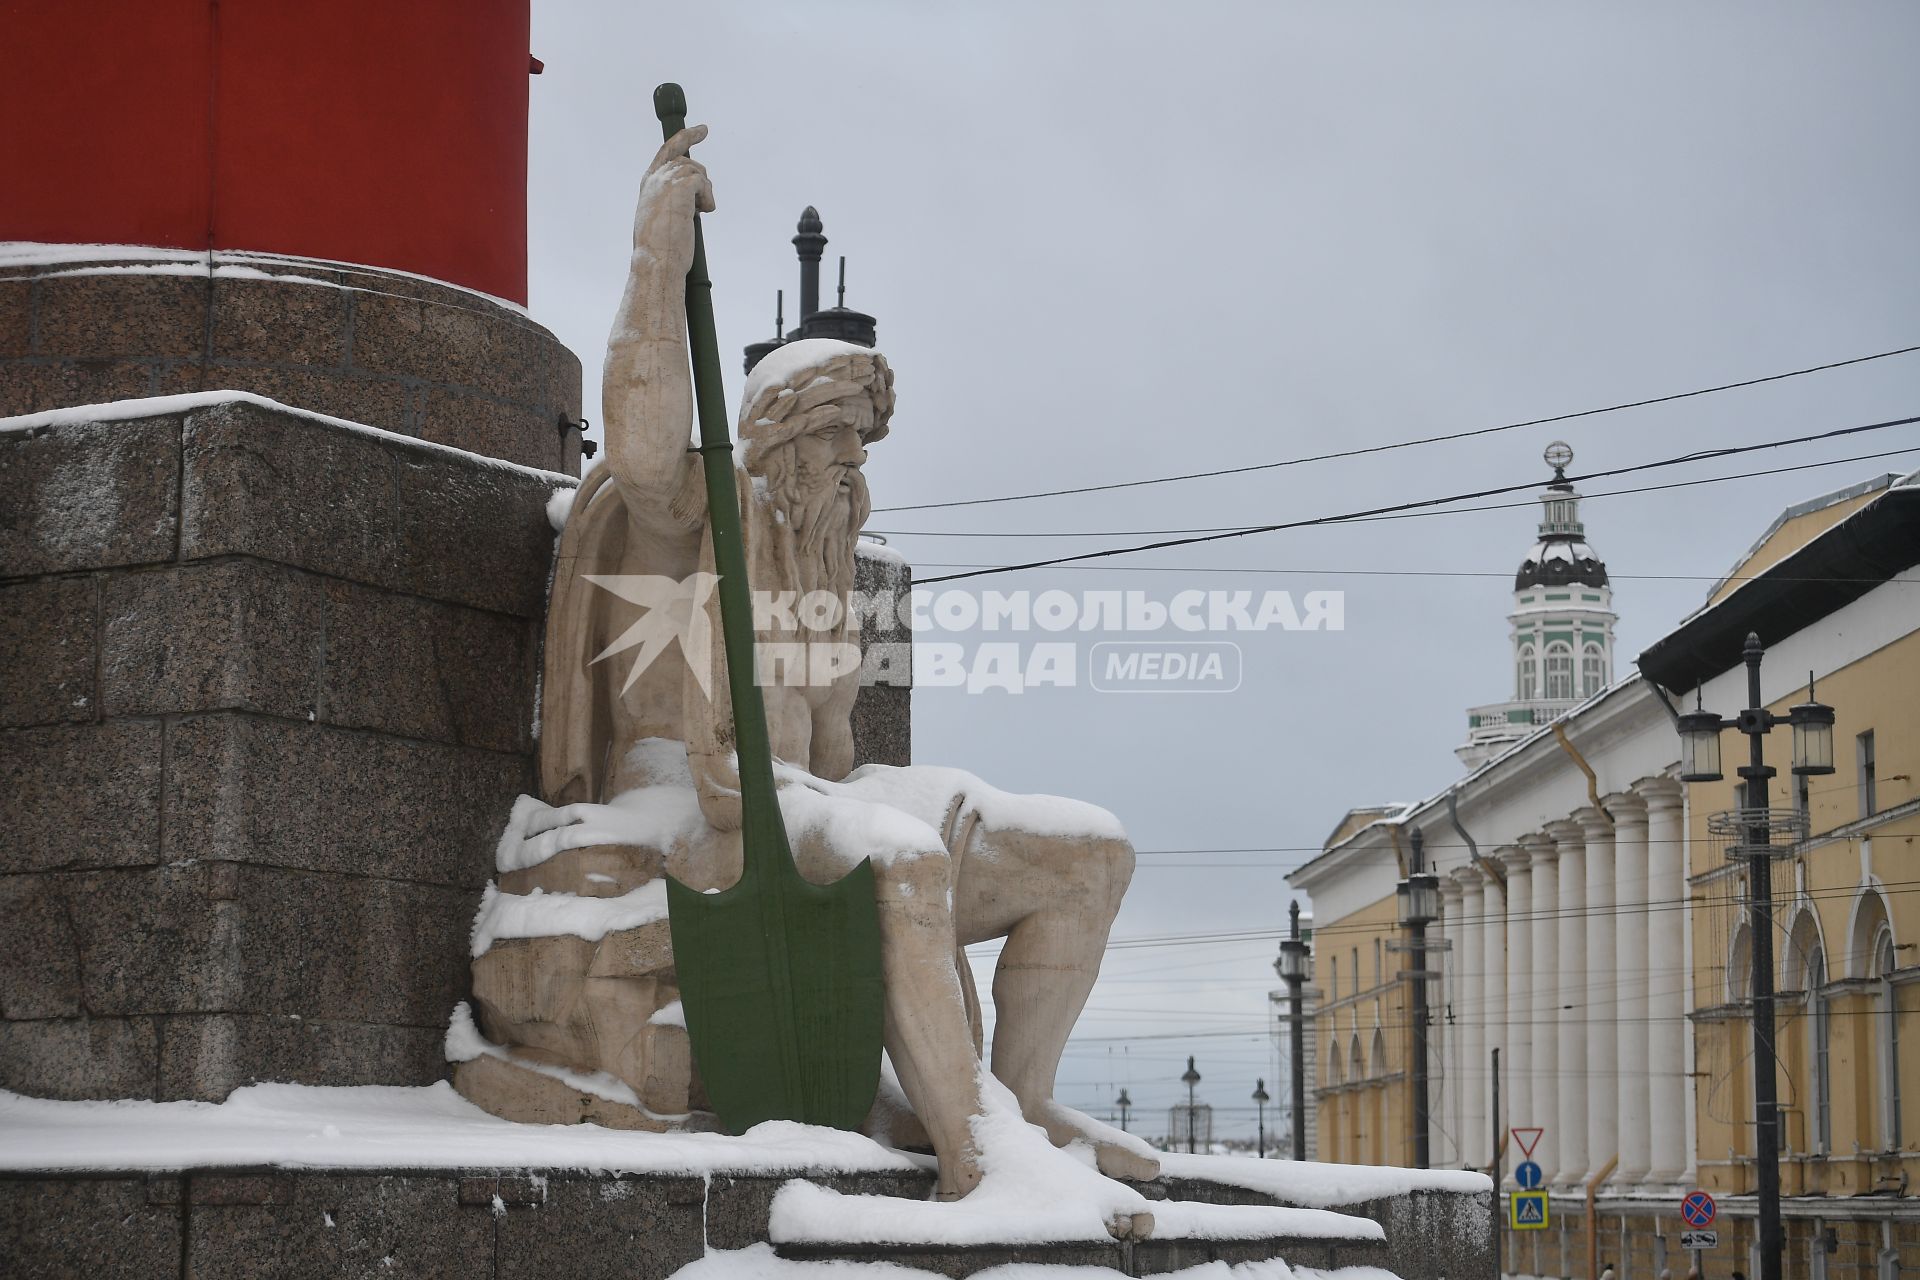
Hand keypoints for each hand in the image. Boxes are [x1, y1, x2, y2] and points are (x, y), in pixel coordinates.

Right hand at [631, 124, 715, 275]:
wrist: (655, 260)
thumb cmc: (659, 248)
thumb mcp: (661, 216)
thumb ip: (672, 199)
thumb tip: (692, 199)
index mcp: (648, 183)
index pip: (668, 151)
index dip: (686, 137)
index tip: (703, 130)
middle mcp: (656, 177)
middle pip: (689, 162)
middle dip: (702, 181)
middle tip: (703, 203)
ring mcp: (667, 179)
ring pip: (698, 173)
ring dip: (703, 194)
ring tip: (695, 215)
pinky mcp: (681, 186)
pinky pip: (704, 182)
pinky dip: (707, 199)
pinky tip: (702, 213)